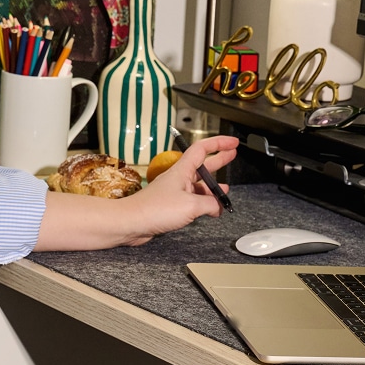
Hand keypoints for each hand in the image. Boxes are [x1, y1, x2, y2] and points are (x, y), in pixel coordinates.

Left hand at [36, 134, 238, 251]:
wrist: (131, 222)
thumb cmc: (155, 209)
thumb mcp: (191, 206)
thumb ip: (210, 204)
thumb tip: (219, 206)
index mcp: (182, 170)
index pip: (202, 149)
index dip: (219, 143)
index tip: (233, 142)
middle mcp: (179, 178)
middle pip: (202, 164)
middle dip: (219, 159)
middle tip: (233, 154)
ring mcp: (174, 191)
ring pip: (198, 185)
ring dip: (213, 187)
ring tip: (226, 189)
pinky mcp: (171, 205)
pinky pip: (192, 200)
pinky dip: (204, 202)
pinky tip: (212, 209)